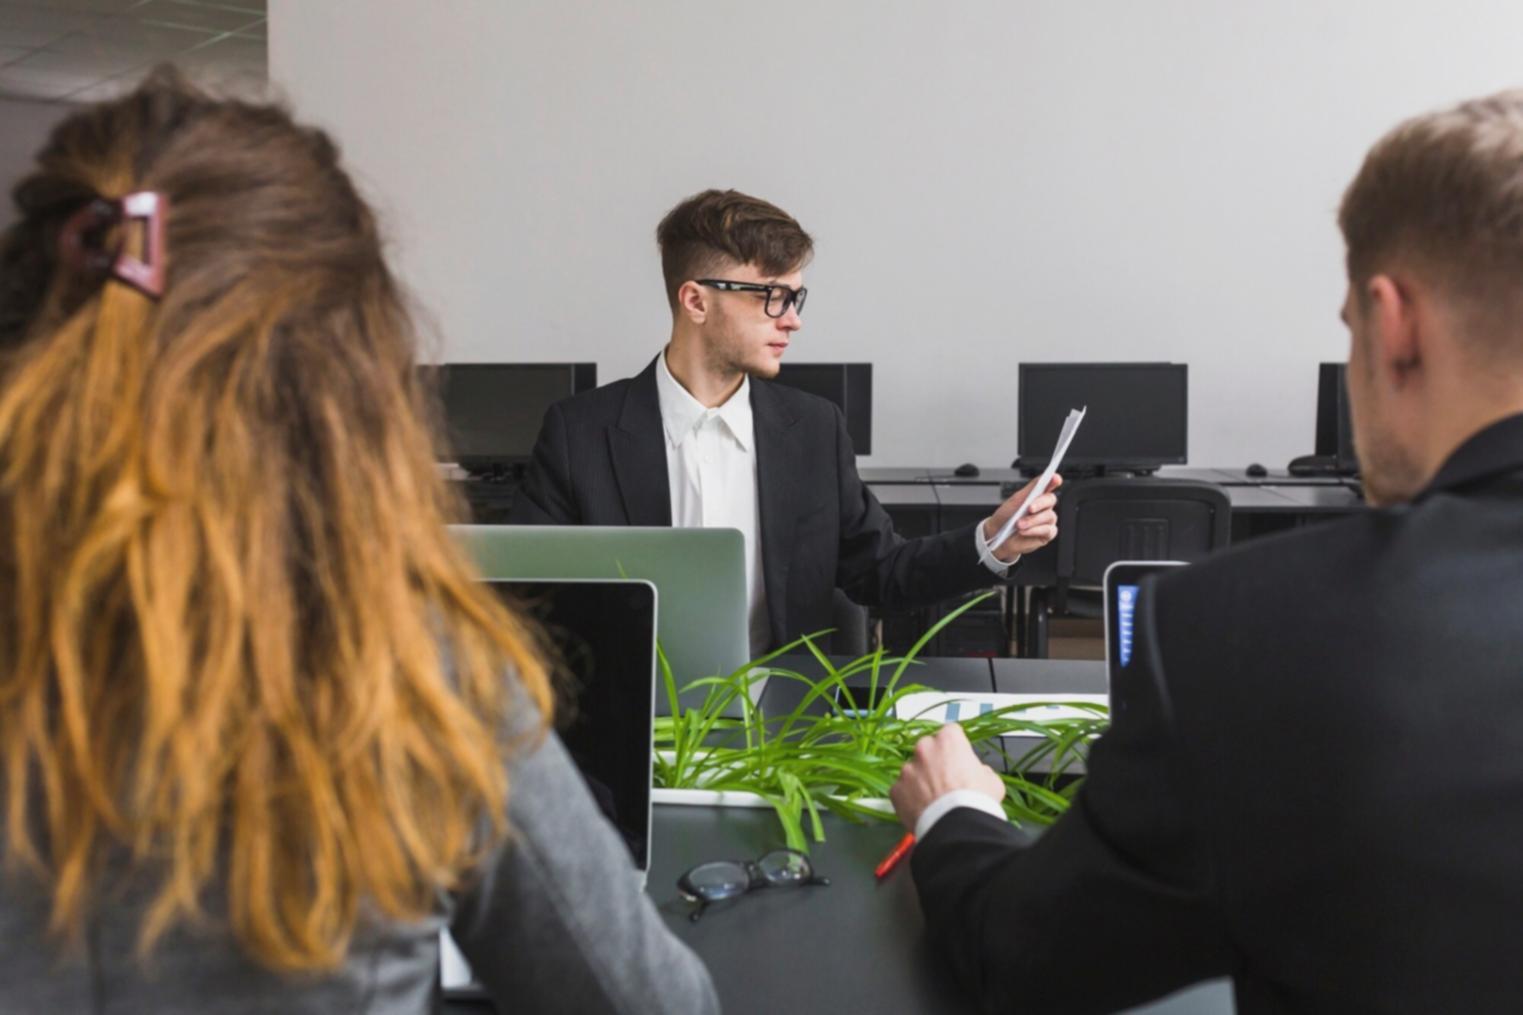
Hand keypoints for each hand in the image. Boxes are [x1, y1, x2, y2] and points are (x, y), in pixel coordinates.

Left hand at [889, 723, 1004, 833]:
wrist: (956, 828)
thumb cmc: (975, 802)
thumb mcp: (992, 781)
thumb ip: (981, 770)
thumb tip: (978, 773)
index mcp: (948, 740)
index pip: (950, 732)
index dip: (955, 746)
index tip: (958, 757)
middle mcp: (924, 749)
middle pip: (927, 749)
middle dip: (934, 761)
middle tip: (945, 780)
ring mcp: (907, 769)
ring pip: (913, 770)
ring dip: (921, 780)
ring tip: (934, 800)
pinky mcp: (896, 790)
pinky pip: (902, 790)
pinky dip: (909, 798)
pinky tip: (923, 810)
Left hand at [981, 473, 1061, 562]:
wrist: (997, 536)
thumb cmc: (1005, 517)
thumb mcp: (1015, 501)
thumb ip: (1030, 489)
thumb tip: (1043, 477)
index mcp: (1036, 495)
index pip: (1048, 485)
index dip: (1054, 480)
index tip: (1055, 478)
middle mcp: (1043, 507)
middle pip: (1050, 500)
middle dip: (1040, 503)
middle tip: (1029, 508)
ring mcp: (1046, 521)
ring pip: (1049, 516)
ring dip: (1033, 520)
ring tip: (1019, 524)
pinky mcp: (1046, 535)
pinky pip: (1048, 530)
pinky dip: (1034, 530)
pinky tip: (1024, 531)